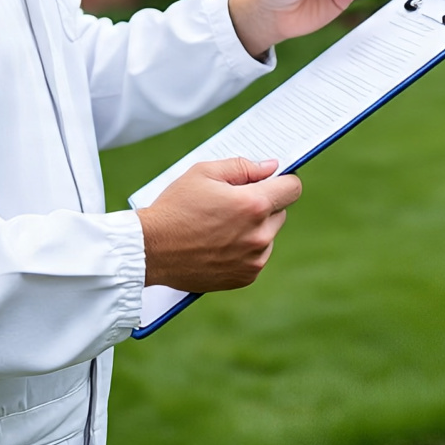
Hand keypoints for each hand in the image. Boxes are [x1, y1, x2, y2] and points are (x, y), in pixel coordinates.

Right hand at [137, 157, 302, 290]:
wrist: (152, 250)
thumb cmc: (176, 207)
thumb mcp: (204, 173)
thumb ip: (243, 167)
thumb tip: (271, 167)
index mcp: (253, 204)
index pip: (293, 188)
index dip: (283, 180)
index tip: (270, 181)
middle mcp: (260, 235)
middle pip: (281, 212)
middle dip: (263, 204)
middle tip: (232, 204)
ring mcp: (254, 259)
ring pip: (269, 235)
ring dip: (255, 228)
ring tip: (220, 226)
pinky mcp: (246, 277)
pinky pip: (257, 256)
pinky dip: (245, 249)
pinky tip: (219, 244)